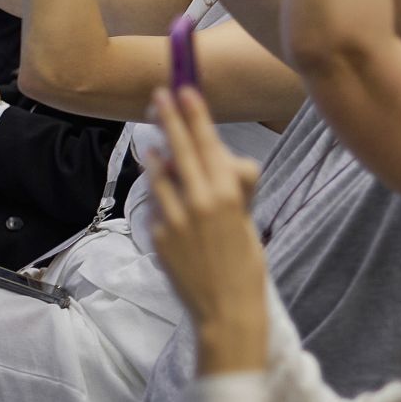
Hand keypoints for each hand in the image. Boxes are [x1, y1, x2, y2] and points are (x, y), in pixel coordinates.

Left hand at [147, 87, 268, 367]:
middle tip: (158, 94)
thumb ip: (232, 191)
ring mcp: (175, 219)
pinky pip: (157, 207)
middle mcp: (199, 201)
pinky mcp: (160, 237)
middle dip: (168, 118)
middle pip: (179, 149)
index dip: (195, 115)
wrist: (227, 310)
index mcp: (227, 194)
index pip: (207, 144)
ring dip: (156, 157)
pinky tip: (164, 196)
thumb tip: (216, 167)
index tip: (185, 91)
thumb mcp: (248, 221)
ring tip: (152, 144)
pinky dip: (160, 198)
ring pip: (159, 175)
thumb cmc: (247, 266)